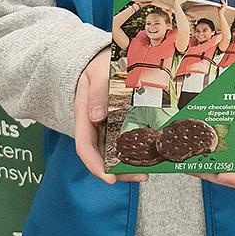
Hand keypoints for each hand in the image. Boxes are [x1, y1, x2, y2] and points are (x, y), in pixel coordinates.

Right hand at [73, 48, 147, 184]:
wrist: (104, 57)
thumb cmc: (98, 63)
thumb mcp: (97, 72)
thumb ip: (97, 91)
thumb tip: (96, 116)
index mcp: (83, 115)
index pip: (85, 147)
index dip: (95, 166)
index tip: (109, 178)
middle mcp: (95, 124)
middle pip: (102, 155)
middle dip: (119, 171)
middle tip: (141, 176)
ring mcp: (107, 124)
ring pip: (115, 150)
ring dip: (130, 162)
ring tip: (149, 169)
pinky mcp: (120, 121)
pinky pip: (126, 138)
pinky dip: (136, 147)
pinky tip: (151, 152)